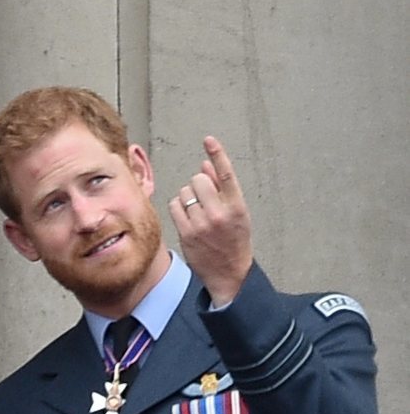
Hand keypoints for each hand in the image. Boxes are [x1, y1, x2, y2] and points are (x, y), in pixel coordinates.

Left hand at [168, 136, 252, 305]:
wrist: (229, 273)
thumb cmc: (234, 240)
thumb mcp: (237, 213)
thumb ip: (222, 189)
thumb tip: (205, 165)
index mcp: (237, 206)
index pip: (226, 174)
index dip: (217, 154)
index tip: (208, 140)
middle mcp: (219, 213)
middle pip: (198, 180)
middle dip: (198, 185)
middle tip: (203, 199)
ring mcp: (201, 224)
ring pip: (184, 193)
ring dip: (187, 197)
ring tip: (197, 211)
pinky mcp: (187, 233)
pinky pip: (174, 206)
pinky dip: (178, 207)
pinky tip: (186, 216)